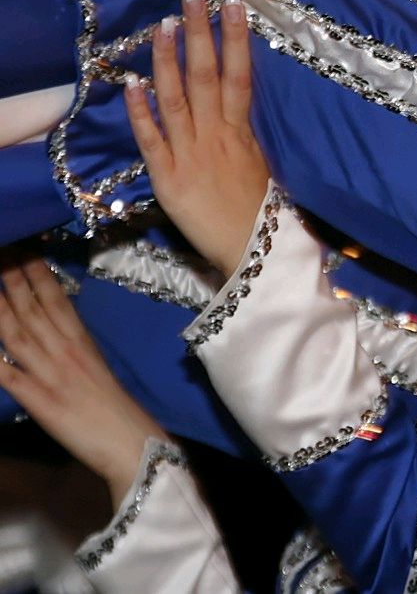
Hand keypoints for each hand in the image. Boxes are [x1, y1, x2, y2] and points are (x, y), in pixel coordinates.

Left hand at [0, 259, 165, 501]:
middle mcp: (65, 350)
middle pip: (33, 308)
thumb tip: (52, 328)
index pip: (56, 298)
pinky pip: (9, 377)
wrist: (130, 441)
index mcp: (81, 341)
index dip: (37, 272)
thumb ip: (72, 347)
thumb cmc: (114, 408)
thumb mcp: (95, 367)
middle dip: (12, 278)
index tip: (23, 248)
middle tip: (2, 250)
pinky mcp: (40, 401)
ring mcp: (51, 374)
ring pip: (17, 333)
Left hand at [125, 0, 269, 273]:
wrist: (253, 253)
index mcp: (244, 133)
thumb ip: (252, 136)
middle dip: (201, 32)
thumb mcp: (269, 166)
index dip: (236, 37)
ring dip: (168, 59)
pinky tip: (132, 83)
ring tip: (164, 23)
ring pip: (177, 98)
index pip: (241, 75)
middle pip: (208, 75)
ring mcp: (190, 154)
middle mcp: (216, 136)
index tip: (233, 2)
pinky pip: (151, 139)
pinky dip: (141, 111)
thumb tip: (244, 105)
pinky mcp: (167, 177)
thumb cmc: (268, 214)